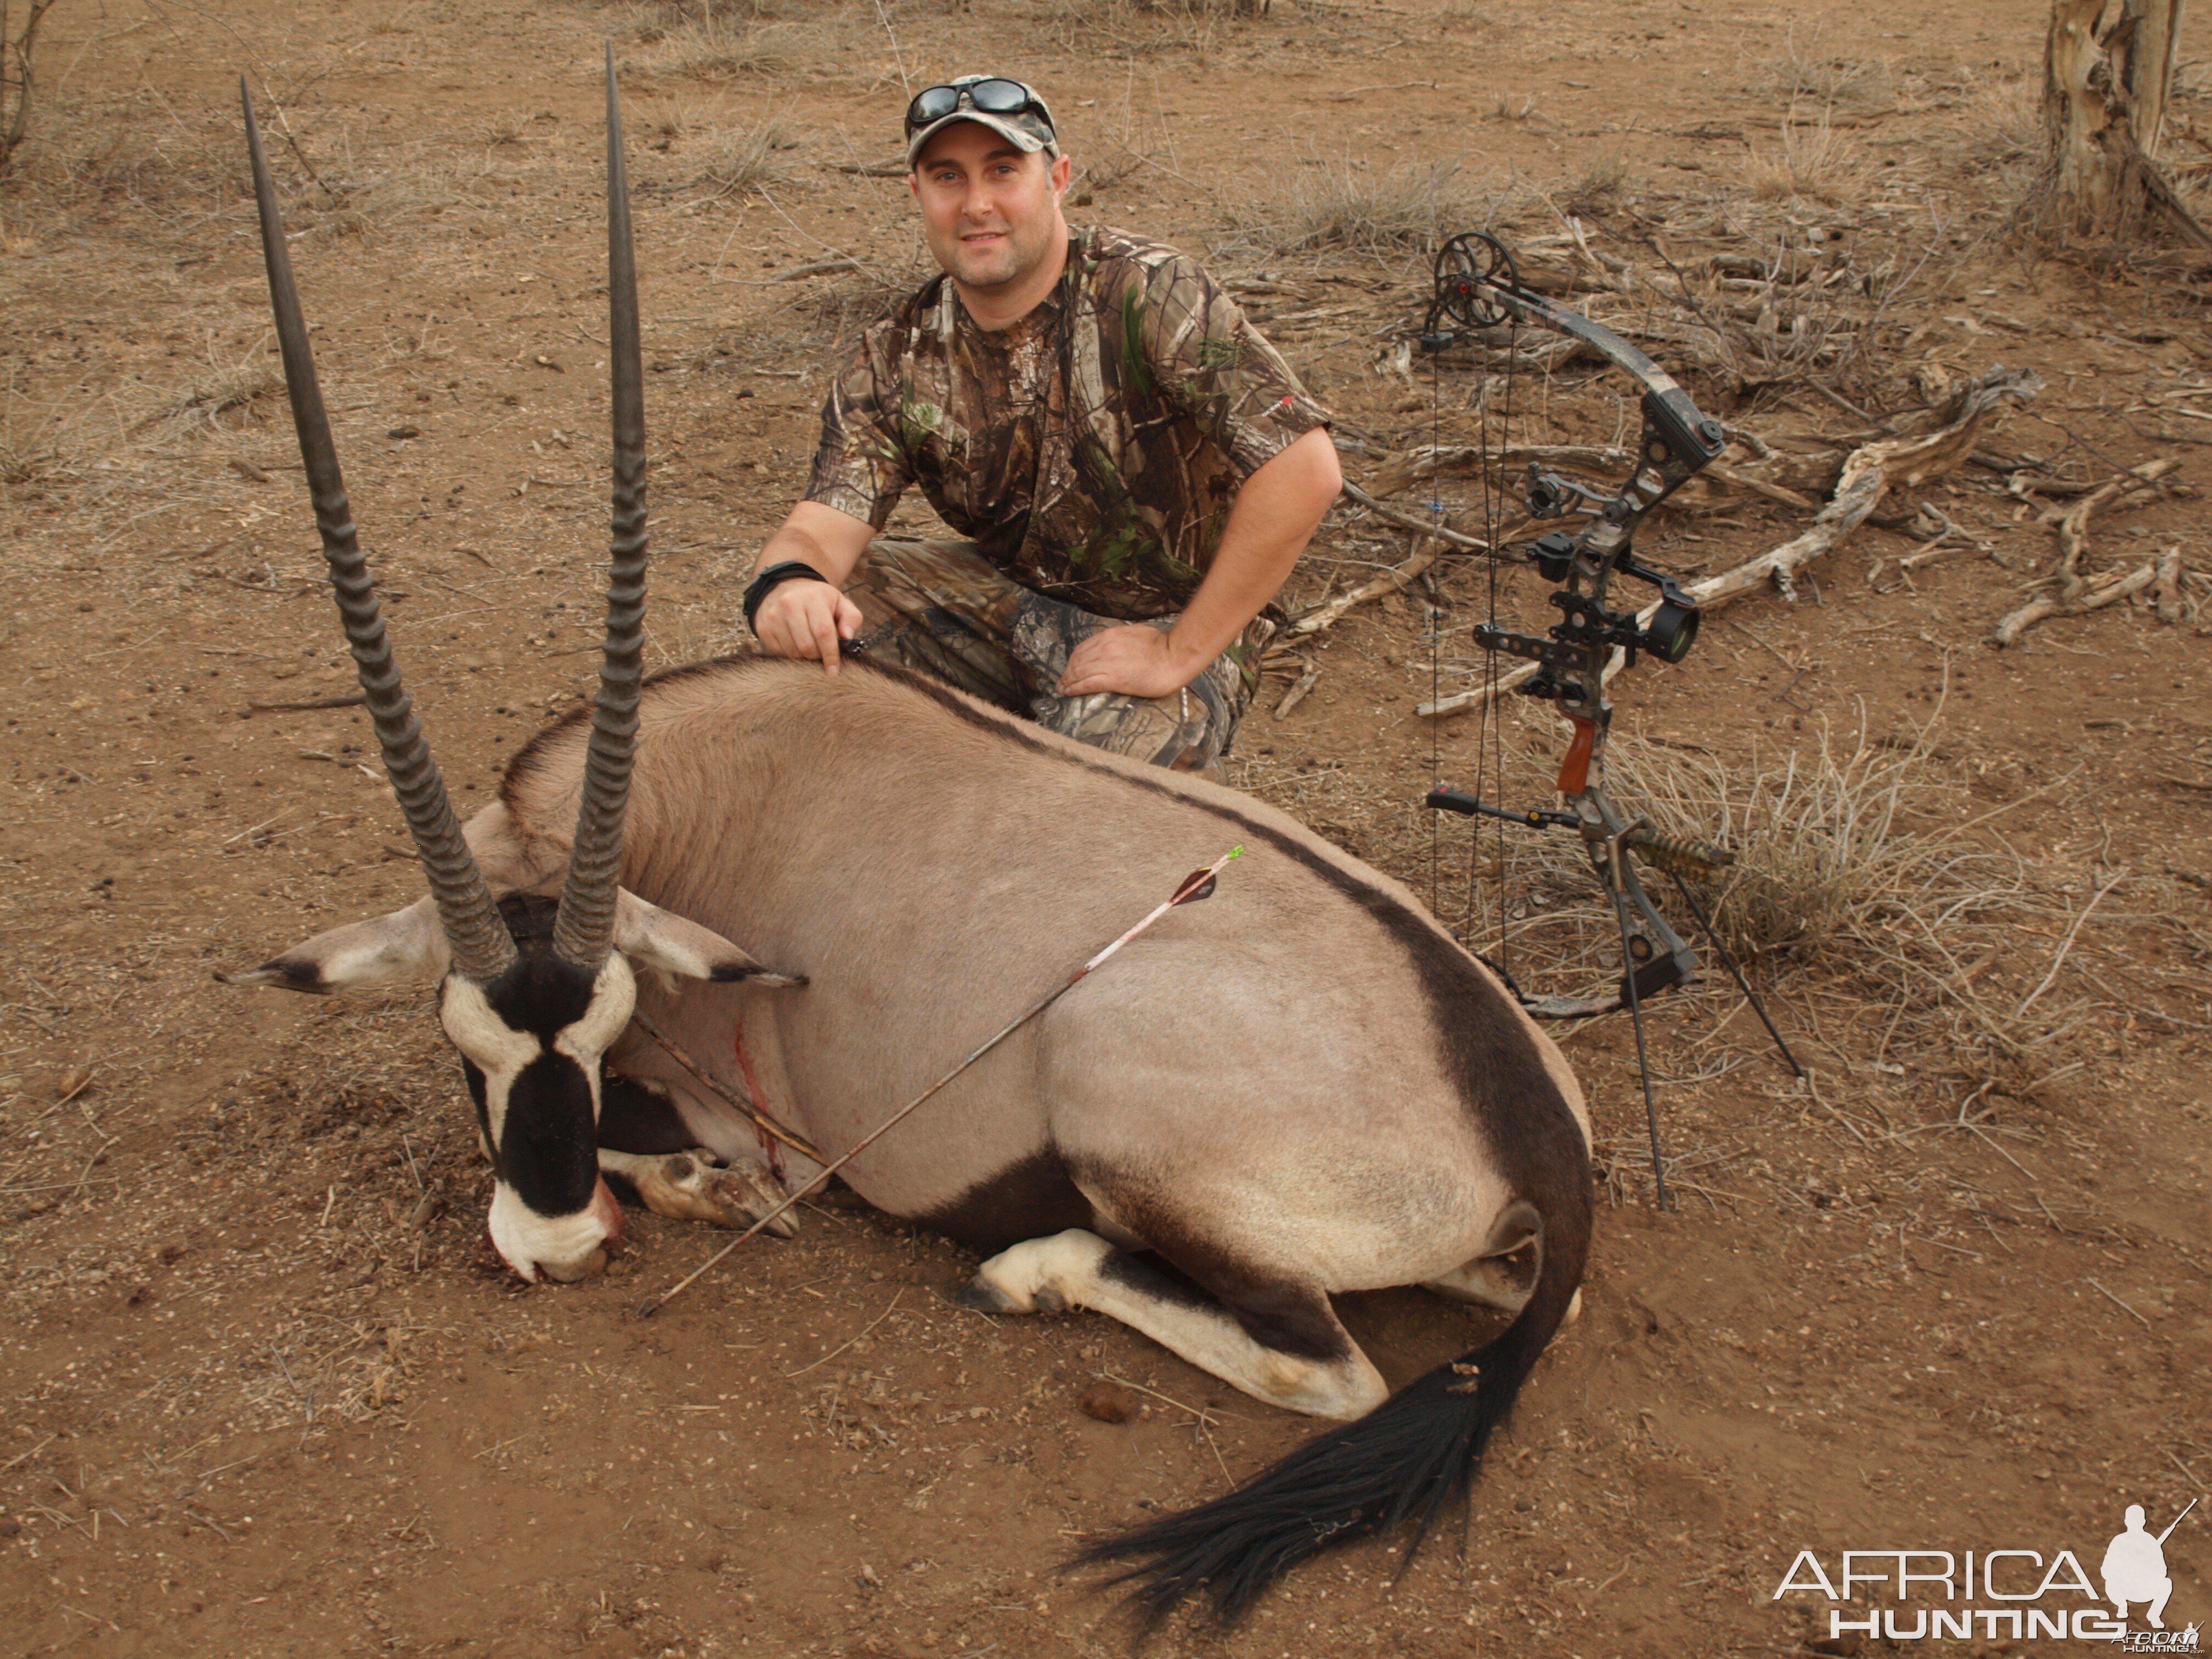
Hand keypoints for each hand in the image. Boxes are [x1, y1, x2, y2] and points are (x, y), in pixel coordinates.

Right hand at [753, 579, 862, 673]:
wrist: (785, 587)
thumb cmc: (818, 600)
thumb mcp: (840, 602)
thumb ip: (851, 619)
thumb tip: (847, 637)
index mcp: (812, 597)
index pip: (823, 632)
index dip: (830, 654)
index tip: (834, 670)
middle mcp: (789, 604)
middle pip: (807, 646)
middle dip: (818, 656)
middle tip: (822, 652)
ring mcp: (773, 616)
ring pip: (793, 652)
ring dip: (804, 656)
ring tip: (809, 645)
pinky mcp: (763, 628)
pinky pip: (779, 653)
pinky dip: (791, 654)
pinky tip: (795, 643)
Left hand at [1056, 623, 1197, 699]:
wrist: (1174, 657)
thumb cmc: (1162, 646)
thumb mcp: (1136, 633)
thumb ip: (1121, 638)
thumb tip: (1117, 643)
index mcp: (1110, 636)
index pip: (1083, 648)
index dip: (1073, 660)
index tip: (1069, 667)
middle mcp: (1105, 647)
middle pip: (1077, 660)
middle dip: (1067, 672)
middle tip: (1062, 681)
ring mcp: (1108, 663)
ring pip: (1079, 672)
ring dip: (1068, 681)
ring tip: (1063, 689)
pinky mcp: (1113, 679)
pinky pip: (1087, 683)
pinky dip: (1074, 688)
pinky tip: (1069, 692)